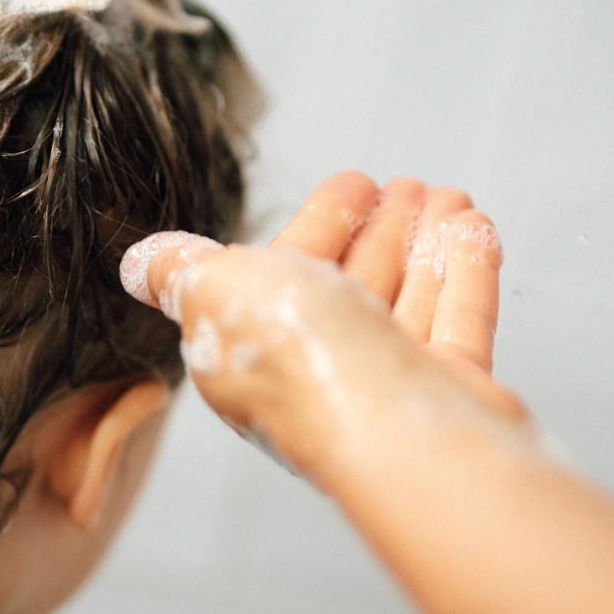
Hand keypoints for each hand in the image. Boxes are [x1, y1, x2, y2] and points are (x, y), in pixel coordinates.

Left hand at [120, 173, 525, 492]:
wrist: (393, 431)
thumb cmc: (300, 359)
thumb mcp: (214, 289)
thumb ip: (179, 271)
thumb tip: (138, 263)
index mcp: (253, 349)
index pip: (287, 270)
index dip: (320, 221)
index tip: (354, 181)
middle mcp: (316, 372)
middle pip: (351, 285)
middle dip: (378, 229)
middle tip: (408, 186)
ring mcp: (384, 387)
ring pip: (405, 299)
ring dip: (424, 242)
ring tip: (448, 195)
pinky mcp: (445, 394)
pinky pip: (456, 321)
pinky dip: (463, 273)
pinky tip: (476, 230)